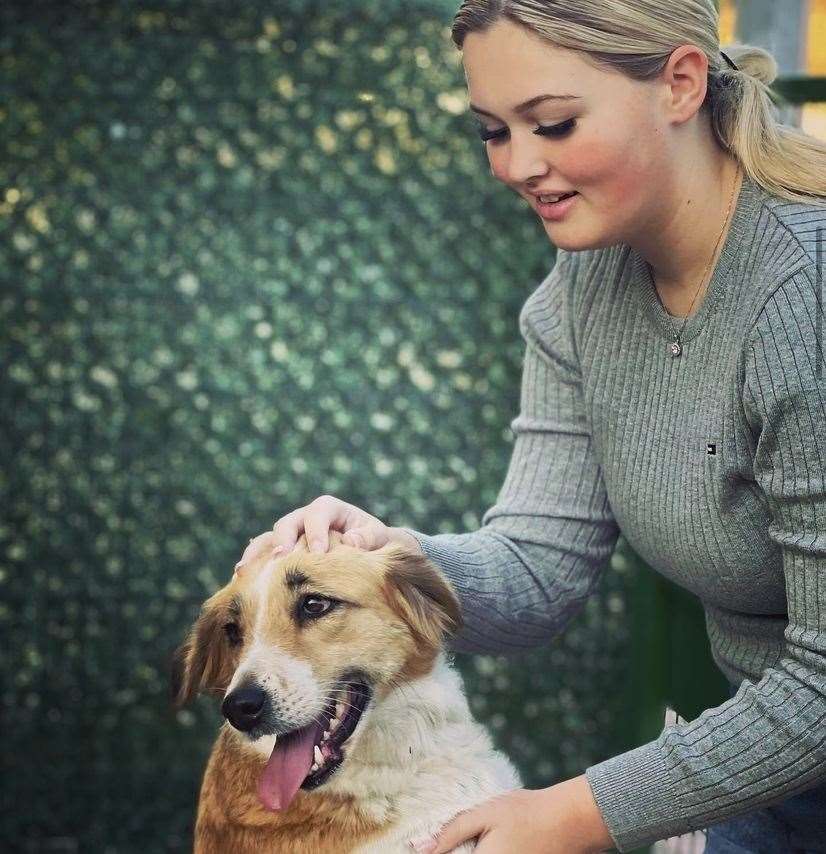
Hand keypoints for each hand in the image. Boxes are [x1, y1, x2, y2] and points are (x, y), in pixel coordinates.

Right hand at [234, 494, 422, 574]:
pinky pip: (263, 555)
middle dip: (283, 540)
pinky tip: (240, 583)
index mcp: (329, 509)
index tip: (318, 553)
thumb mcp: (376, 537)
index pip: (318, 514)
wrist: (366, 550)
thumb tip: (352, 542)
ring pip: (268, 538)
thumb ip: (367, 538)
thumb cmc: (372, 541)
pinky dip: (253, 567)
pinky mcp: (282, 550)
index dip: (316, 532)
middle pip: (287, 523)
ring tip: (245, 572)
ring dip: (257, 554)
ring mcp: (291, 534)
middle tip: (281, 559)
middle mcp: (305, 517)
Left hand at [409, 777, 614, 853]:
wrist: (569, 820)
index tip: (423, 846)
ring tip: (471, 841)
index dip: (437, 852)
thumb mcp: (485, 814)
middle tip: (448, 841)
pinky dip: (483, 852)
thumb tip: (418, 848)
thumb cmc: (526, 812)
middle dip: (452, 852)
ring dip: (467, 852)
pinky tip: (487, 843)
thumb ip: (451, 833)